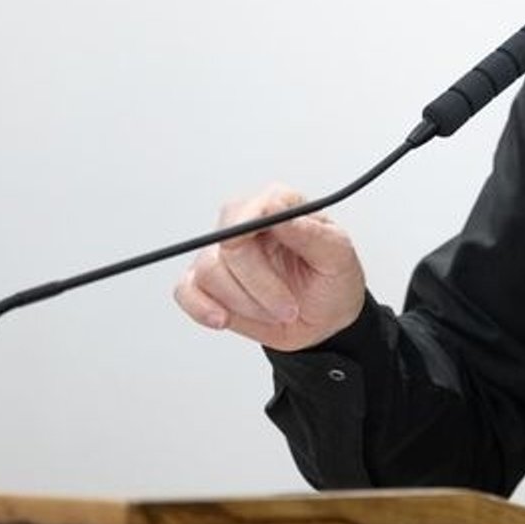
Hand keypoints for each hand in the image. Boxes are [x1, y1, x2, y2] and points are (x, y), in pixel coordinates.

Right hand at [173, 183, 367, 350]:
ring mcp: (223, 253)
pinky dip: (201, 307)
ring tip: (274, 313)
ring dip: (244, 303)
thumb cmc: (332, 280)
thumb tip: (279, 212)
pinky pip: (185, 290)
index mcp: (279, 205)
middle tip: (287, 306)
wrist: (324, 319)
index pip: (252, 208)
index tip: (272, 260)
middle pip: (228, 246)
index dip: (254, 234)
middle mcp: (246, 223)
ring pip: (208, 272)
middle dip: (259, 285)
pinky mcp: (207, 282)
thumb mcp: (339, 256)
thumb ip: (311, 232)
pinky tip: (222, 318)